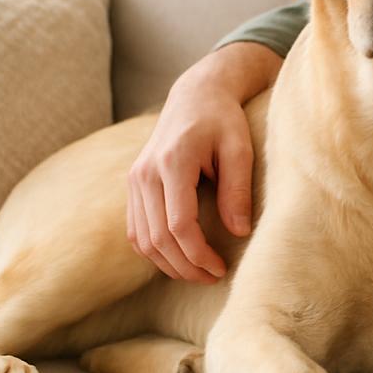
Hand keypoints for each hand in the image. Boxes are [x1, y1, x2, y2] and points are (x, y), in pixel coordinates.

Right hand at [126, 42, 281, 281]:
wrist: (196, 95)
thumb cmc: (223, 120)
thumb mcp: (239, 148)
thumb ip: (238, 190)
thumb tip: (239, 233)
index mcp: (172, 162)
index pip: (179, 225)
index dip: (199, 254)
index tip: (221, 269)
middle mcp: (145, 173)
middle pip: (157, 238)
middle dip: (185, 266)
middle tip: (212, 278)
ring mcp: (134, 179)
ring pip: (142, 239)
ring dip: (168, 264)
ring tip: (198, 273)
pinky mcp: (132, 184)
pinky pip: (136, 229)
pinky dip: (154, 250)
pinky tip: (178, 258)